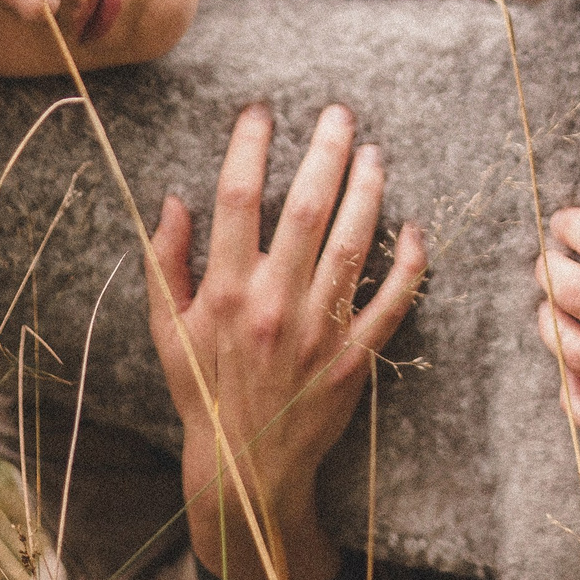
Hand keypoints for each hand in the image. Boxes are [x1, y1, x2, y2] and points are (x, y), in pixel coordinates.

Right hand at [146, 103, 426, 579]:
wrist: (246, 468)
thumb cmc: (203, 392)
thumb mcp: (166, 331)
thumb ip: (166, 263)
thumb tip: (173, 201)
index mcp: (225, 291)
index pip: (236, 200)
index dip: (250, 148)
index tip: (261, 112)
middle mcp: (274, 303)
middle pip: (307, 209)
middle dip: (325, 152)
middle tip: (339, 113)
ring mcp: (320, 329)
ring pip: (353, 244)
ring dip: (368, 191)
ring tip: (374, 153)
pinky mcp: (356, 356)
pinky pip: (391, 301)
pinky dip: (408, 264)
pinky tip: (413, 228)